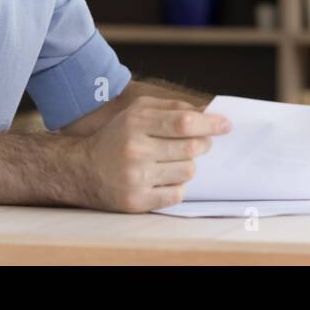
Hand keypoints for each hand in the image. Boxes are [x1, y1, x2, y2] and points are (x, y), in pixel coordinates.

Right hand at [73, 96, 231, 211]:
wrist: (83, 170)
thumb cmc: (117, 137)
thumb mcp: (137, 112)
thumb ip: (171, 108)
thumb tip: (207, 113)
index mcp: (136, 122)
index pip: (183, 122)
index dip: (210, 123)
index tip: (226, 125)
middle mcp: (135, 149)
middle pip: (191, 148)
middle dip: (203, 144)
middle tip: (199, 143)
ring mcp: (136, 177)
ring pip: (188, 172)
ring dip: (188, 165)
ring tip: (172, 161)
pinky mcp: (137, 201)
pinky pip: (177, 194)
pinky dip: (176, 186)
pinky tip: (162, 178)